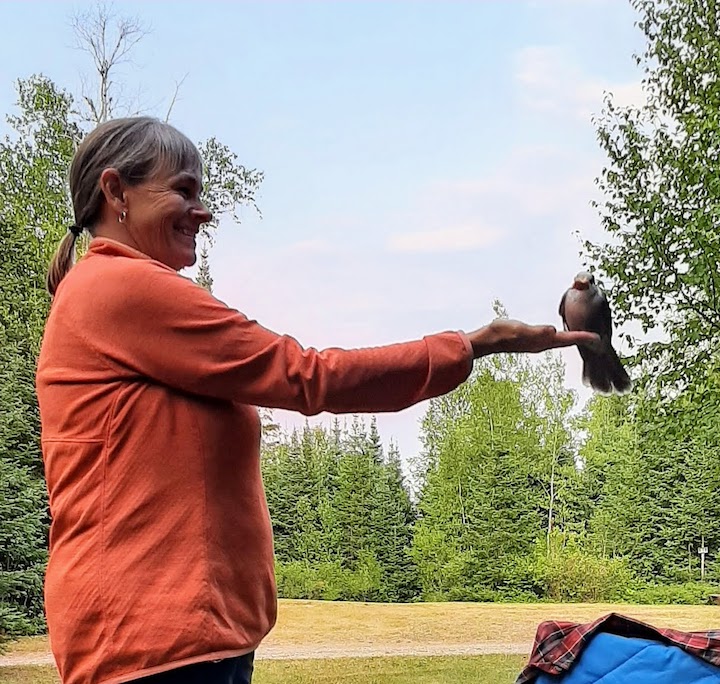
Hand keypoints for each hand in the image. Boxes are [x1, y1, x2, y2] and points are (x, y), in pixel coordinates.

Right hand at [467, 319, 599, 357]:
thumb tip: (552, 330)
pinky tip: (558, 333)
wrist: (488, 340)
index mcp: (543, 341)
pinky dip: (561, 336)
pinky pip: (551, 338)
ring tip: (584, 337)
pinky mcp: (531, 339)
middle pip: (568, 341)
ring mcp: (536, 342)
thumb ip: (536, 331)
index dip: (583, 338)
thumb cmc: (502, 333)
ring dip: (573, 339)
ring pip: (561, 341)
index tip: (600, 339)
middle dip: (583, 340)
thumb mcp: (520, 330)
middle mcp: (542, 343)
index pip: (568, 339)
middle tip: (598, 340)